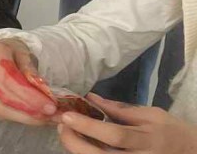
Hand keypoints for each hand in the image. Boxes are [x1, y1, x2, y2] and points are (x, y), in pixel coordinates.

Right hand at [0, 39, 56, 124]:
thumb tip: (44, 92)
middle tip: (48, 117)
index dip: (29, 96)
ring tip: (40, 119)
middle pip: (3, 96)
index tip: (50, 107)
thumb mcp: (25, 55)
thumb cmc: (11, 54)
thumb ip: (32, 72)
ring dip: (22, 117)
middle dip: (29, 110)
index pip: (9, 79)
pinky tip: (26, 117)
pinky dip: (11, 117)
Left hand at [59, 94, 196, 152]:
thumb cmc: (170, 131)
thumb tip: (91, 98)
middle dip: (75, 142)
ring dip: (78, 150)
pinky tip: (81, 144)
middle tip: (62, 126)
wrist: (190, 152)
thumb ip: (120, 109)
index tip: (68, 115)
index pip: (115, 135)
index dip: (89, 126)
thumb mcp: (152, 115)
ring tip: (68, 134)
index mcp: (147, 139)